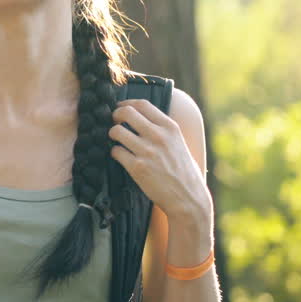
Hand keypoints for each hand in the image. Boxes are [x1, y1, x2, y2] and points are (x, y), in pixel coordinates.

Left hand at [108, 99, 212, 226]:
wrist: (188, 198)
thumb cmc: (184, 172)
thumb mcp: (179, 143)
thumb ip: (163, 130)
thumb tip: (143, 119)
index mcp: (170, 128)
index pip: (142, 104)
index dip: (127, 103)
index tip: (121, 107)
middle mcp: (158, 136)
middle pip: (126, 113)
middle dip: (115, 115)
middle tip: (114, 122)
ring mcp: (147, 152)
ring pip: (116, 131)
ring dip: (112, 135)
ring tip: (117, 141)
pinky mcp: (137, 168)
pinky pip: (116, 152)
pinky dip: (115, 153)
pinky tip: (121, 157)